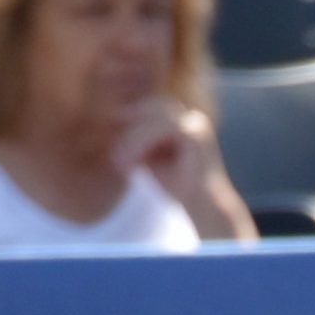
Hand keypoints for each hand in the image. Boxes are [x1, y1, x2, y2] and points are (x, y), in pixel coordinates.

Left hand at [110, 97, 227, 202]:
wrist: (204, 207)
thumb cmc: (177, 184)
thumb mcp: (150, 157)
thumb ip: (137, 140)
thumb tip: (110, 126)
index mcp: (185, 122)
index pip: (151, 108)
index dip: (129, 118)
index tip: (110, 139)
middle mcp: (194, 119)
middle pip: (153, 106)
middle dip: (129, 125)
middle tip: (113, 151)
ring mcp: (196, 125)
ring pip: (155, 117)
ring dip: (133, 138)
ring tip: (119, 161)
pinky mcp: (195, 136)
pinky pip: (161, 130)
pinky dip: (141, 143)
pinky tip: (131, 163)